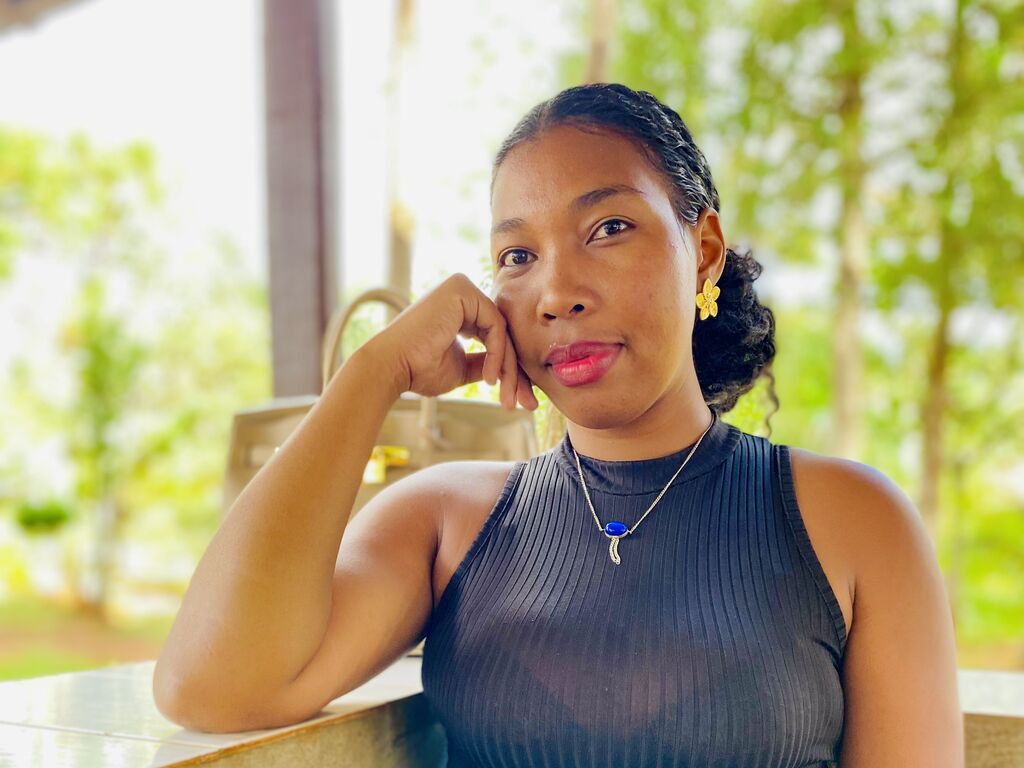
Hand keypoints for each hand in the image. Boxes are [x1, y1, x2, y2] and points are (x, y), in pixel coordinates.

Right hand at [363, 273, 538, 410]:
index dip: (509, 370)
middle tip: (526, 403)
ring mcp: (461, 287)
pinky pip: (495, 325)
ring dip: (509, 369)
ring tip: (507, 398)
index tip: (519, 399)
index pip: (496, 336)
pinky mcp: (461, 289)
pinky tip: (490, 378)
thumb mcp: (461, 368)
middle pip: (503, 333)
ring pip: (502, 331)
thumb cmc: (418, 370)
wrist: (391, 367)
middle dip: (516, 372)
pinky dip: (498, 354)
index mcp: (459, 309)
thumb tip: (508, 370)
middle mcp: (462, 293)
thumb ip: (484, 362)